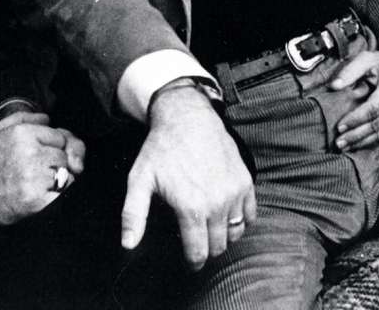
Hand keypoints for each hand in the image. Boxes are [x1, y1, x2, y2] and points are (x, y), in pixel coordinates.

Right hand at [0, 112, 84, 228]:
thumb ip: (23, 118)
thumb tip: (47, 118)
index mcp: (23, 134)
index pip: (60, 136)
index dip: (53, 147)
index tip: (41, 155)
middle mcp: (30, 153)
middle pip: (64, 155)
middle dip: (55, 163)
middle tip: (35, 171)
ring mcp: (34, 178)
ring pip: (67, 174)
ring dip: (56, 180)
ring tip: (35, 183)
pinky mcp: (36, 200)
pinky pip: (63, 193)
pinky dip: (56, 195)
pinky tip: (40, 195)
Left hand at [121, 85, 254, 269]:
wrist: (187, 117)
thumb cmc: (161, 149)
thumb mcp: (140, 180)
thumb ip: (133, 215)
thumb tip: (127, 245)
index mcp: (191, 208)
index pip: (198, 253)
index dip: (192, 262)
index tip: (189, 260)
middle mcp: (217, 203)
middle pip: (218, 246)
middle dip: (207, 249)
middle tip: (196, 239)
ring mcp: (234, 192)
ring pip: (236, 233)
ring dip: (224, 235)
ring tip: (210, 227)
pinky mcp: (245, 181)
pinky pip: (250, 215)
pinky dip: (241, 219)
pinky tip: (227, 213)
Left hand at [331, 47, 378, 150]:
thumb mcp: (368, 58)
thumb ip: (350, 71)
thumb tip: (334, 86)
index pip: (373, 108)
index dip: (356, 119)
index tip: (340, 126)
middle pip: (378, 124)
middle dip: (357, 135)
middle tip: (339, 143)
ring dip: (364, 141)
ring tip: (347, 146)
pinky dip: (376, 140)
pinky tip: (362, 144)